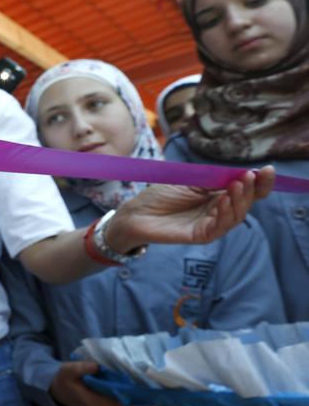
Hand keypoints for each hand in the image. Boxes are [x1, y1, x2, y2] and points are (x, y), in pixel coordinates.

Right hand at [50, 361, 154, 405]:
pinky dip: (139, 405)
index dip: (140, 397)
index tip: (154, 388)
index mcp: (95, 405)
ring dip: (145, 403)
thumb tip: (96, 365)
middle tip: (162, 387)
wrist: (56, 391)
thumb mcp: (67, 370)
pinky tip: (146, 395)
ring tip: (158, 390)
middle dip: (148, 401)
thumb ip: (80, 368)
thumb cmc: (63, 379)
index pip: (123, 402)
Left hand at [106, 167, 275, 252]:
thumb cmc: (160, 195)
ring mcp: (211, 225)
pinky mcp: (201, 236)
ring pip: (235, 215)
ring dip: (239, 200)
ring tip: (237, 184)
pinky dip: (224, 213)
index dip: (259, 182)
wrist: (136, 212)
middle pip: (245, 203)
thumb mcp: (191, 181)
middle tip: (250, 176)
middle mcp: (218, 212)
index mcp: (218, 196)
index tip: (268, 170)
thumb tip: (242, 173)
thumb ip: (215, 179)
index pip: (245, 190)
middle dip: (251, 189)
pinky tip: (223, 200)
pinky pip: (219, 227)